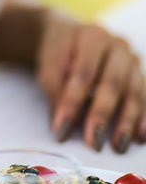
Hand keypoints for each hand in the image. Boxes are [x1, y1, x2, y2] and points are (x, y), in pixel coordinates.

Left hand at [36, 12, 145, 152]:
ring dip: (127, 122)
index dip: (72, 102)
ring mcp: (133, 59)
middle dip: (102, 115)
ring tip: (117, 146)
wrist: (70, 37)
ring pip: (134, 92)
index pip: (83, 73)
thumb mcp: (48, 66)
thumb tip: (62, 127)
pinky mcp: (141, 73)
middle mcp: (117, 45)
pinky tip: (138, 137)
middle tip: (94, 142)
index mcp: (91, 37)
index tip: (61, 129)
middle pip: (112, 83)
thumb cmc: (58, 54)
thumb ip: (54, 91)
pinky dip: (143, 119)